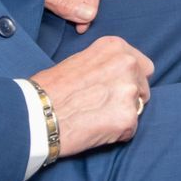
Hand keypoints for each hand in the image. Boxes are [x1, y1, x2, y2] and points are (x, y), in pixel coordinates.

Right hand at [30, 36, 152, 157]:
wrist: (36, 113)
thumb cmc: (50, 88)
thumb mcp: (80, 59)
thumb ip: (104, 64)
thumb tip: (115, 76)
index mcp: (116, 47)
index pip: (142, 66)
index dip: (129, 80)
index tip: (114, 89)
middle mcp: (128, 65)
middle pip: (143, 87)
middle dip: (129, 98)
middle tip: (104, 107)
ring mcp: (129, 91)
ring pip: (137, 108)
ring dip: (122, 115)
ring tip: (96, 118)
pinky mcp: (127, 118)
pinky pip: (130, 129)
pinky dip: (116, 133)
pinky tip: (96, 130)